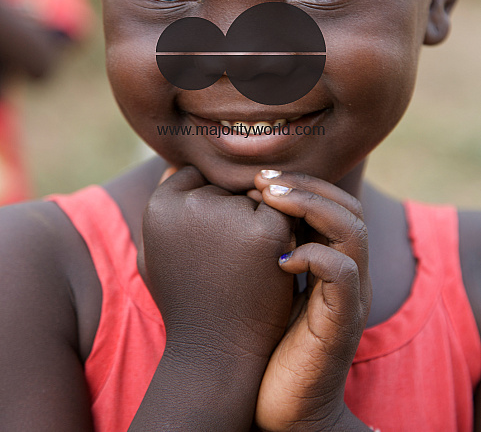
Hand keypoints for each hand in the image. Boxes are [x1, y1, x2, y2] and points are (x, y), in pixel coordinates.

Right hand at [138, 165, 295, 373]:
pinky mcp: (265, 230)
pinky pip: (283, 212)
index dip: (208, 213)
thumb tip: (176, 166)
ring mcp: (228, 214)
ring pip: (257, 196)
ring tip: (244, 266)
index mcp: (158, 206)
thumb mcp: (154, 255)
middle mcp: (189, 203)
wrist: (215, 356)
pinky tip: (269, 264)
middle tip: (226, 262)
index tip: (207, 249)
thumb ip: (162, 207)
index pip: (196, 178)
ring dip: (257, 222)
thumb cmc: (186, 302)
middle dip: (234, 215)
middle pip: (228, 186)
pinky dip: (281, 235)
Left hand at [251, 170, 371, 431]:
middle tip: (262, 181)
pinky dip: (314, 256)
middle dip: (305, 186)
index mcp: (330, 261)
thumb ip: (260, 249)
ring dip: (311, 208)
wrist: (283, 409)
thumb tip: (228, 208)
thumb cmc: (264, 343)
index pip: (333, 200)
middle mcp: (347, 274)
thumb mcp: (263, 284)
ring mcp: (349, 299)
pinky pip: (343, 274)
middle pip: (349, 206)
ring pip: (353, 230)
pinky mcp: (341, 325)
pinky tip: (279, 258)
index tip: (257, 176)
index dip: (299, 182)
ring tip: (269, 202)